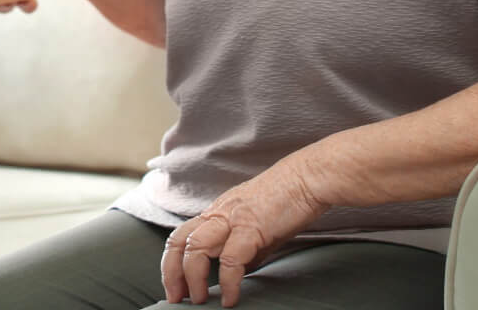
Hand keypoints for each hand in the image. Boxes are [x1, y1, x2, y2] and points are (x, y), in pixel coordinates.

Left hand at [161, 157, 327, 306]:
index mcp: (216, 213)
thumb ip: (243, 249)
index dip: (172, 263)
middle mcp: (218, 214)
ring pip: (196, 247)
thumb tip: (238, 273)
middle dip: (171, 272)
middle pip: (179, 241)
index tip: (175, 287)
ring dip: (192, 277)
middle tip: (174, 298)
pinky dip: (228, 282)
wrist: (305, 179)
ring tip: (198, 299)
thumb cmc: (285, 202)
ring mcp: (232, 219)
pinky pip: (231, 259)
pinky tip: (231, 298)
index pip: (181, 236)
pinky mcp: (251, 227)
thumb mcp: (255, 227)